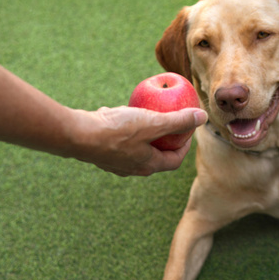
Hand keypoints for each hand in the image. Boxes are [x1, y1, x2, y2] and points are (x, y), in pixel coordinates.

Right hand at [71, 106, 207, 175]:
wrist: (76, 135)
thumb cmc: (116, 131)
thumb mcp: (153, 123)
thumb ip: (178, 120)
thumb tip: (202, 116)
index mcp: (148, 165)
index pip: (175, 160)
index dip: (185, 146)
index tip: (188, 131)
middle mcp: (133, 168)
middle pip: (157, 155)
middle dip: (166, 139)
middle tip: (171, 122)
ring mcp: (116, 161)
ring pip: (136, 146)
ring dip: (144, 133)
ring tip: (148, 114)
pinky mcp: (102, 151)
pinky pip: (119, 140)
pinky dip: (125, 127)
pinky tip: (122, 111)